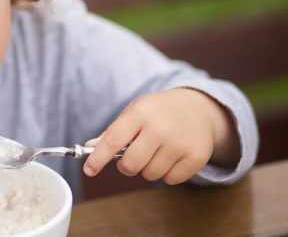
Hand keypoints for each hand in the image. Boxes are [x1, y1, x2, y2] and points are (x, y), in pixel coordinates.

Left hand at [83, 88, 238, 184]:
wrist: (198, 108)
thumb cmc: (158, 112)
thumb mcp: (134, 112)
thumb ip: (113, 132)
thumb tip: (90, 148)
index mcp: (140, 113)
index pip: (113, 140)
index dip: (98, 158)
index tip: (89, 170)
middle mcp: (160, 127)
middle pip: (131, 165)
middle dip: (127, 166)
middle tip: (133, 157)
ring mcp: (180, 143)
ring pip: (150, 174)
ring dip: (148, 169)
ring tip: (156, 152)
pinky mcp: (196, 157)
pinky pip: (170, 180)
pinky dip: (167, 173)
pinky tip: (172, 156)